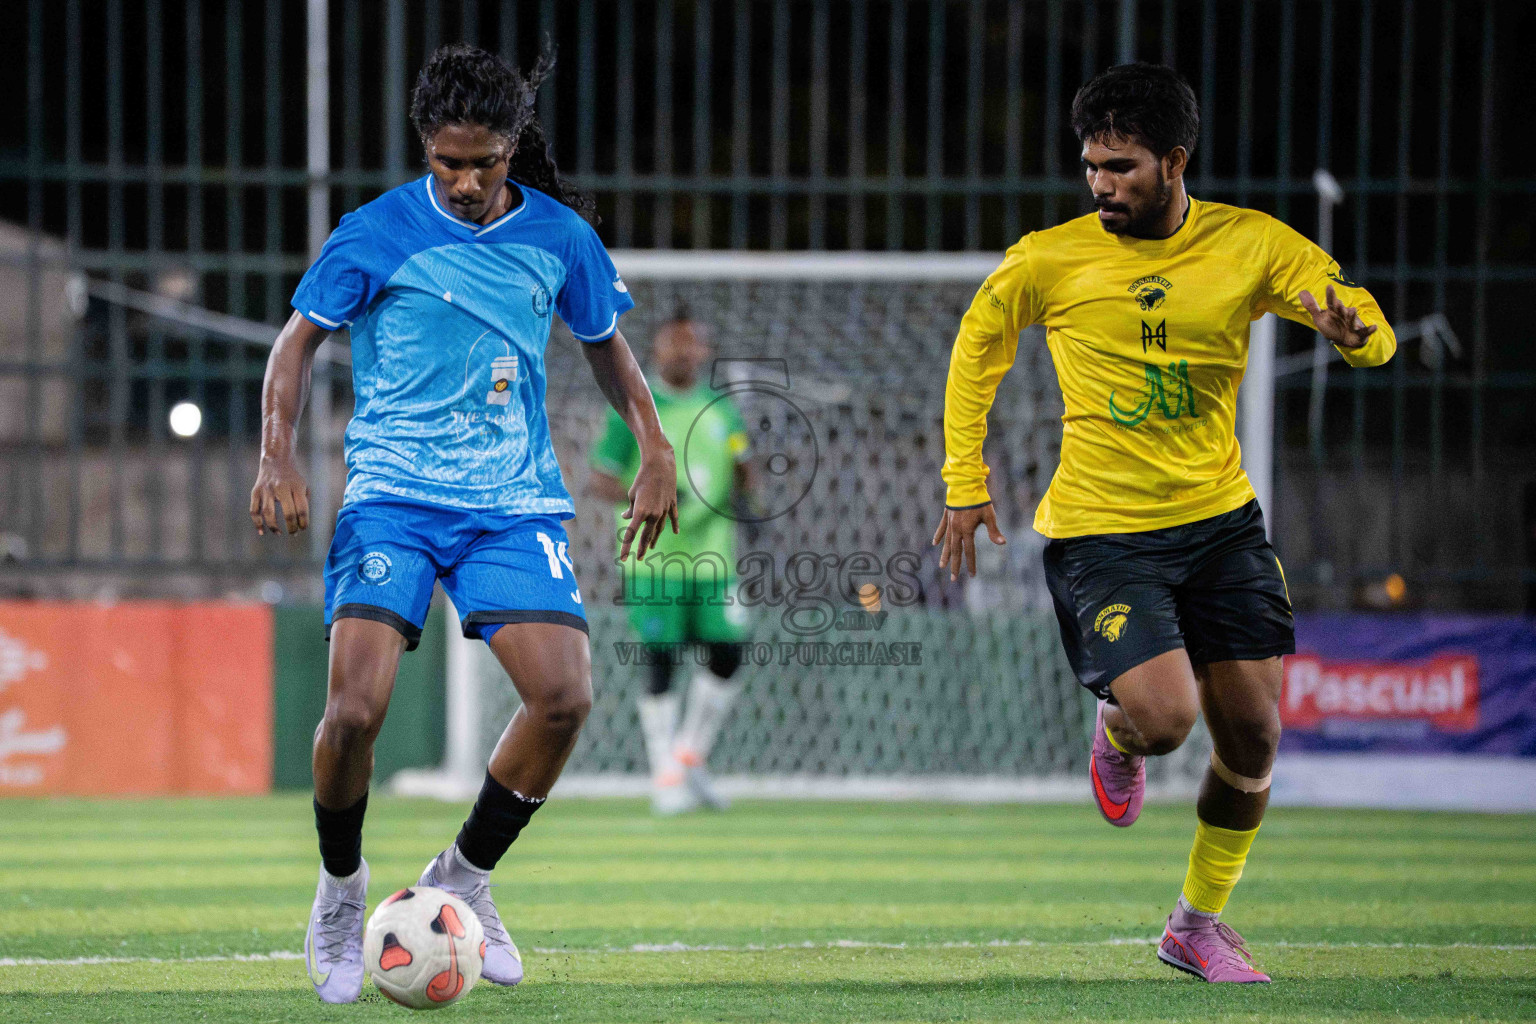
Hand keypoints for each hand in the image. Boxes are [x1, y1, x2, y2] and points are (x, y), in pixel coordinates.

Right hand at [249, 454, 309, 535]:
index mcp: (296, 486)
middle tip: (293, 533)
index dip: (303, 523)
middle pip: (288, 513)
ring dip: (274, 527)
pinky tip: (262, 531)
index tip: (303, 528)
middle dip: (292, 527)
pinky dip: (257, 523)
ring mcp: (267, 489)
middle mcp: (281, 487)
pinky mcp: (255, 491)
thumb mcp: (303, 486)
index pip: (302, 510)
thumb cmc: (292, 478)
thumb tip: (300, 522)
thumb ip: (303, 502)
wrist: (275, 460)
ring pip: (268, 514)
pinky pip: (254, 510)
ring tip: (279, 533)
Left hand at [621, 446, 678, 560]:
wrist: (659, 465)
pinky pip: (673, 518)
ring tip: (651, 547)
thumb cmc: (642, 478)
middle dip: (643, 547)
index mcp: (640, 512)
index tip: (624, 559)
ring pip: (659, 529)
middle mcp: (653, 514)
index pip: (631, 534)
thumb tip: (627, 518)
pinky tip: (675, 532)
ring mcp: (664, 510)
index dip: (626, 547)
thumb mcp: (632, 494)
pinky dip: (674, 526)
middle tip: (640, 558)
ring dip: (654, 538)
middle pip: (647, 536)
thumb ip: (630, 509)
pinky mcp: (671, 504)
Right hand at [931, 503, 1006, 581]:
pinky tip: (935, 543)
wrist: (966, 485)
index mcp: (967, 530)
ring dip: (945, 555)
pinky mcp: (947, 516)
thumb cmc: (979, 500)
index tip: (972, 575)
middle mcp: (956, 529)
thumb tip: (1002, 543)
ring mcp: (950, 523)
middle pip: (955, 551)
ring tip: (942, 566)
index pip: (969, 551)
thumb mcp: (989, 515)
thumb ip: (993, 531)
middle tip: (953, 579)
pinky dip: (938, 536)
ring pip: (947, 543)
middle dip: (954, 565)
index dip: (971, 564)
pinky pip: (941, 529)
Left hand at [1299, 284, 1377, 349]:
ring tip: (1352, 310)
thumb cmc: (1332, 326)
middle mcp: (1344, 315)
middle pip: (1342, 310)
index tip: (1329, 286)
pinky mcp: (1360, 333)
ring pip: (1352, 319)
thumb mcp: (1320, 318)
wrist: (1346, 340)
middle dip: (1340, 307)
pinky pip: (1365, 331)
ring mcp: (1352, 323)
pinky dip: (1370, 329)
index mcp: (1334, 311)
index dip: (1330, 295)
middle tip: (1338, 302)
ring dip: (1353, 315)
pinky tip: (1374, 327)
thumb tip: (1301, 292)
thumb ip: (1311, 306)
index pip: (1331, 302)